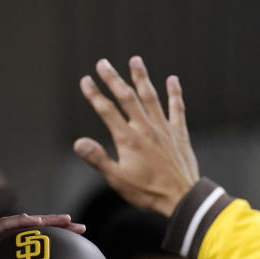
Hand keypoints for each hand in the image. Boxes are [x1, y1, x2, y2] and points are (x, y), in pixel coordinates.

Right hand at [0, 214, 84, 258]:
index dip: (53, 244)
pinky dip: (16, 223)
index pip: (31, 245)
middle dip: (57, 229)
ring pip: (20, 225)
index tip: (77, 245)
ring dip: (43, 222)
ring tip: (65, 220)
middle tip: (81, 228)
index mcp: (1, 252)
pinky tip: (32, 221)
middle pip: (31, 232)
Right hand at [74, 56, 197, 215]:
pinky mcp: (179, 134)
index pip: (107, 111)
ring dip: (141, 78)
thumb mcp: (117, 179)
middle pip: (127, 97)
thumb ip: (98, 159)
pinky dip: (175, 93)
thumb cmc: (147, 192)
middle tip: (103, 63)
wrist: (181, 197)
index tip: (86, 80)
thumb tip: (78, 143)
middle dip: (113, 79)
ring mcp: (164, 129)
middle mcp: (145, 129)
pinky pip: (177, 109)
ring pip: (151, 97)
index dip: (95, 94)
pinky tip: (172, 79)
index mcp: (128, 140)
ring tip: (135, 60)